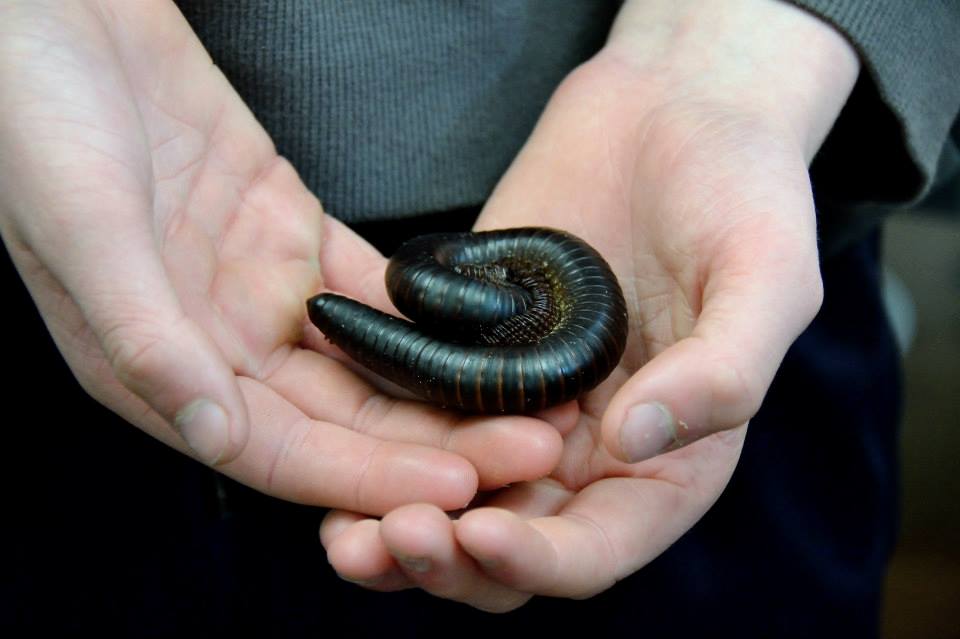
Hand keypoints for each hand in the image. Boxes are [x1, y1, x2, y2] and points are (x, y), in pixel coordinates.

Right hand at [0, 0, 562, 512]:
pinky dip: (428, 313)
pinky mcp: (290, 230)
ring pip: (369, 362)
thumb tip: (214, 436)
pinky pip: (372, 288)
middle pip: (343, 419)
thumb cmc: (40, 116)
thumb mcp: (84, 226)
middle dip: (435, 443)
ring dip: (446, 388)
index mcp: (161, 368)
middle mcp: (217, 343)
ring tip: (527, 399)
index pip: (280, 453)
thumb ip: (147, 335)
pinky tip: (486, 328)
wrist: (66, 16)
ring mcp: (260, 288)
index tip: (459, 485)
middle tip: (530, 448)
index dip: (369, 477)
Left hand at [320, 0, 858, 608]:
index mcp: (667, 459)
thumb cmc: (741, 188)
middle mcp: (589, 448)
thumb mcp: (767, 275)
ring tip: (340, 536)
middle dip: (451, 559)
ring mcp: (522, 401)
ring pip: (453, 494)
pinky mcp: (471, 350)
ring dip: (397, 522)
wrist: (673, 109)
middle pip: (513, 538)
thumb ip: (722, 371)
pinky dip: (377, 446)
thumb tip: (632, 445)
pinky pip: (418, 413)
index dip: (541, 560)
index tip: (481, 534)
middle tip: (391, 538)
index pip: (599, 547)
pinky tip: (332, 448)